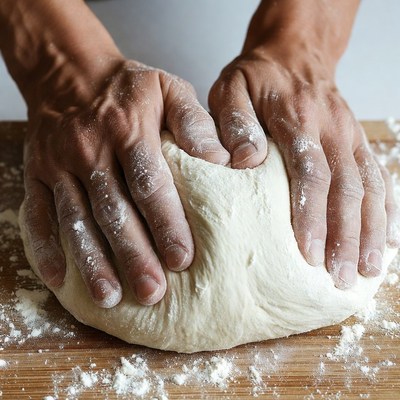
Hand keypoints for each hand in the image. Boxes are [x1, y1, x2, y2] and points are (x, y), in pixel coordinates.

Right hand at [22, 59, 228, 306]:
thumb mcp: (168, 88)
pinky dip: (44, 247)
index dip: (165, 222)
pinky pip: (37, 213)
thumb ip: (194, 121)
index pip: (149, 183)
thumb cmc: (127, 87)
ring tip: (109, 296)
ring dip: (91, 260)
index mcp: (128, 129)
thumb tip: (222, 159)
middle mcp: (90, 149)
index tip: (182, 259)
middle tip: (151, 292)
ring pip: (75, 218)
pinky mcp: (37, 173)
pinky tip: (59, 278)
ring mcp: (58, 164)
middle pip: (113, 209)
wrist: (69, 72)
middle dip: (132, 254)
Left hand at [209, 43, 399, 288]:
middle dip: (344, 237)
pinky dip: (386, 212)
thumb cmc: (256, 80)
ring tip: (364, 271)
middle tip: (338, 278)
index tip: (309, 254)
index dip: (312, 216)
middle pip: (345, 189)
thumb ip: (235, 123)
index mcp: (298, 120)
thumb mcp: (231, 91)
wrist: (292, 55)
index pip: (311, 173)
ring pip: (368, 189)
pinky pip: (379, 179)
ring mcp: (350, 137)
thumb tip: (245, 161)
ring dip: (368, 232)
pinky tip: (386, 241)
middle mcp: (332, 131)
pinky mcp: (358, 143)